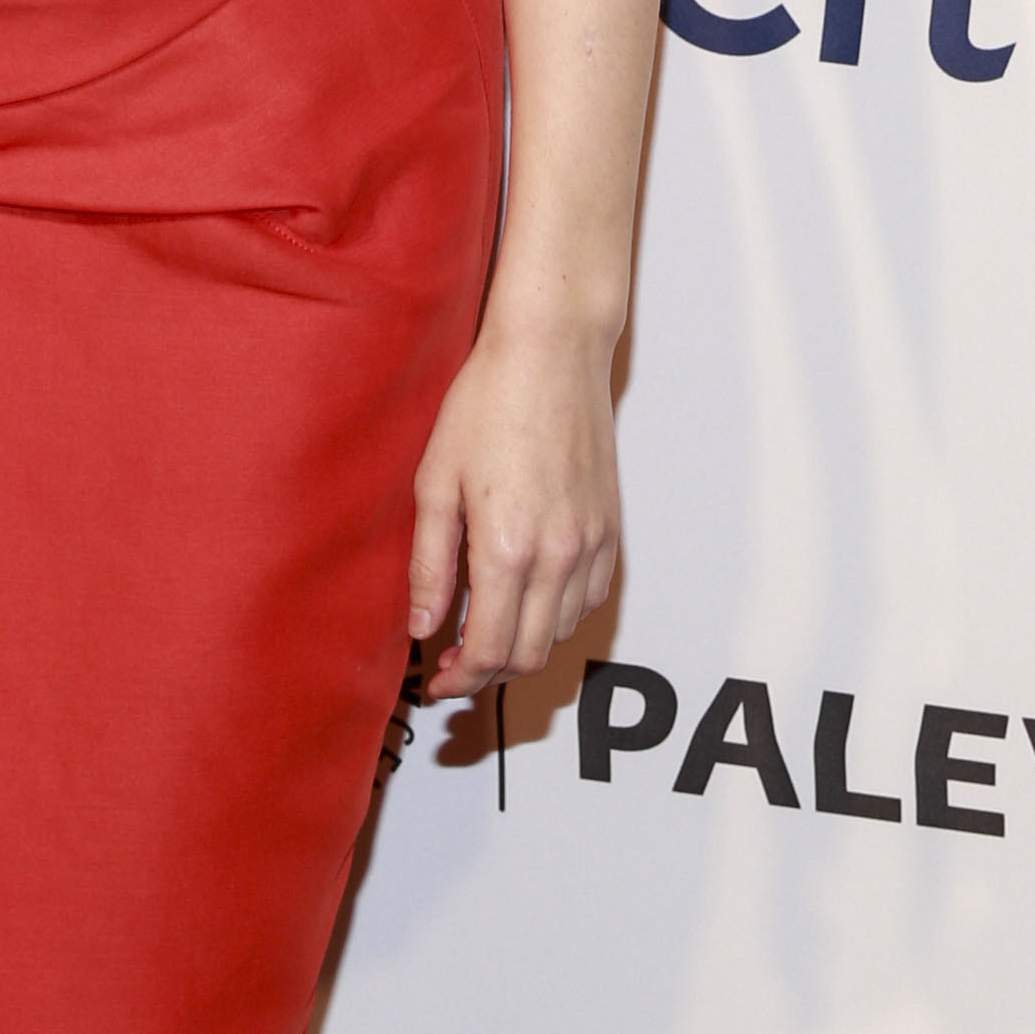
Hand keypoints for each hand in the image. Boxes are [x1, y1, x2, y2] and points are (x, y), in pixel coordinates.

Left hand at [408, 319, 618, 700]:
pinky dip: (558, 615)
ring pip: (561, 632)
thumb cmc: (487, 403)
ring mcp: (591, 544)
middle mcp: (558, 556)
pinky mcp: (611, 529)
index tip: (437, 680)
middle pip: (528, 654)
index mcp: (508, 549)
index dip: (460, 679)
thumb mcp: (436, 481)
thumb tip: (424, 627)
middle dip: (487, 672)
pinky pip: (590, 599)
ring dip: (523, 644)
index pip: (489, 651)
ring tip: (486, 626)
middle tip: (453, 662)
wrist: (551, 353)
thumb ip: (430, 564)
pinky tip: (528, 595)